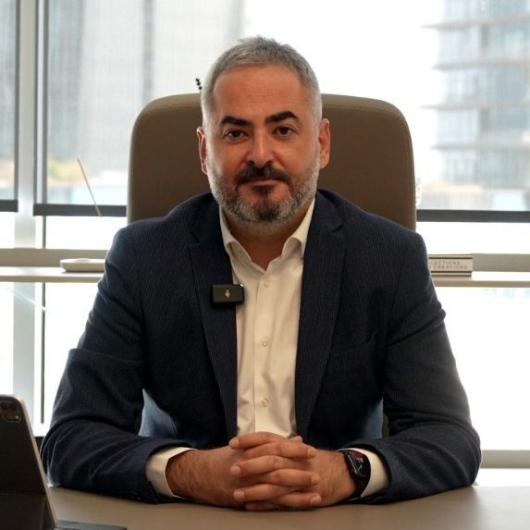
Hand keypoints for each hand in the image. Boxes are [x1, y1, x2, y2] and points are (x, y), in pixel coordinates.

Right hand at [164, 432, 317, 507]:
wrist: (201, 473)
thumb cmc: (228, 457)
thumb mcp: (249, 446)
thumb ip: (275, 443)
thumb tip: (298, 440)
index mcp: (251, 449)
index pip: (275, 447)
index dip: (293, 450)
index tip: (311, 451)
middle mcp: (249, 465)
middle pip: (277, 466)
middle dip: (298, 470)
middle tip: (316, 472)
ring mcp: (247, 483)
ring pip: (275, 486)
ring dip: (297, 489)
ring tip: (315, 491)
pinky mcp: (246, 498)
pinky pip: (268, 502)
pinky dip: (285, 503)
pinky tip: (300, 504)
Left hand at [229, 433, 355, 509]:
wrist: (344, 472)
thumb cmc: (317, 461)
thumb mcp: (299, 450)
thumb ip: (281, 446)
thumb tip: (261, 441)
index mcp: (291, 447)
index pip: (268, 438)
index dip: (250, 440)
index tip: (233, 443)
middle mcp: (295, 460)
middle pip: (271, 460)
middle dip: (251, 465)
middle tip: (232, 469)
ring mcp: (300, 478)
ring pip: (274, 483)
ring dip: (254, 489)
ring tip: (236, 493)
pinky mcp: (303, 495)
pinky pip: (282, 501)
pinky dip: (266, 504)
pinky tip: (250, 505)